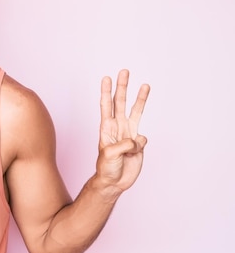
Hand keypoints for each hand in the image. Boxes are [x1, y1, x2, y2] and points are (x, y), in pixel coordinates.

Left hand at [95, 69, 149, 194]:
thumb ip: (123, 144)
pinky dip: (140, 145)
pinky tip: (134, 153)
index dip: (106, 92)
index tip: (106, 78)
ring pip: (136, 112)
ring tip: (145, 85)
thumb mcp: (109, 155)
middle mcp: (117, 127)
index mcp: (106, 128)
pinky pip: (143, 139)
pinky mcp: (138, 143)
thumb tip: (137, 138)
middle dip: (122, 87)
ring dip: (140, 98)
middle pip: (120, 102)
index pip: (106, 105)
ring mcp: (128, 133)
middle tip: (124, 71)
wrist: (115, 182)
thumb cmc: (106, 168)